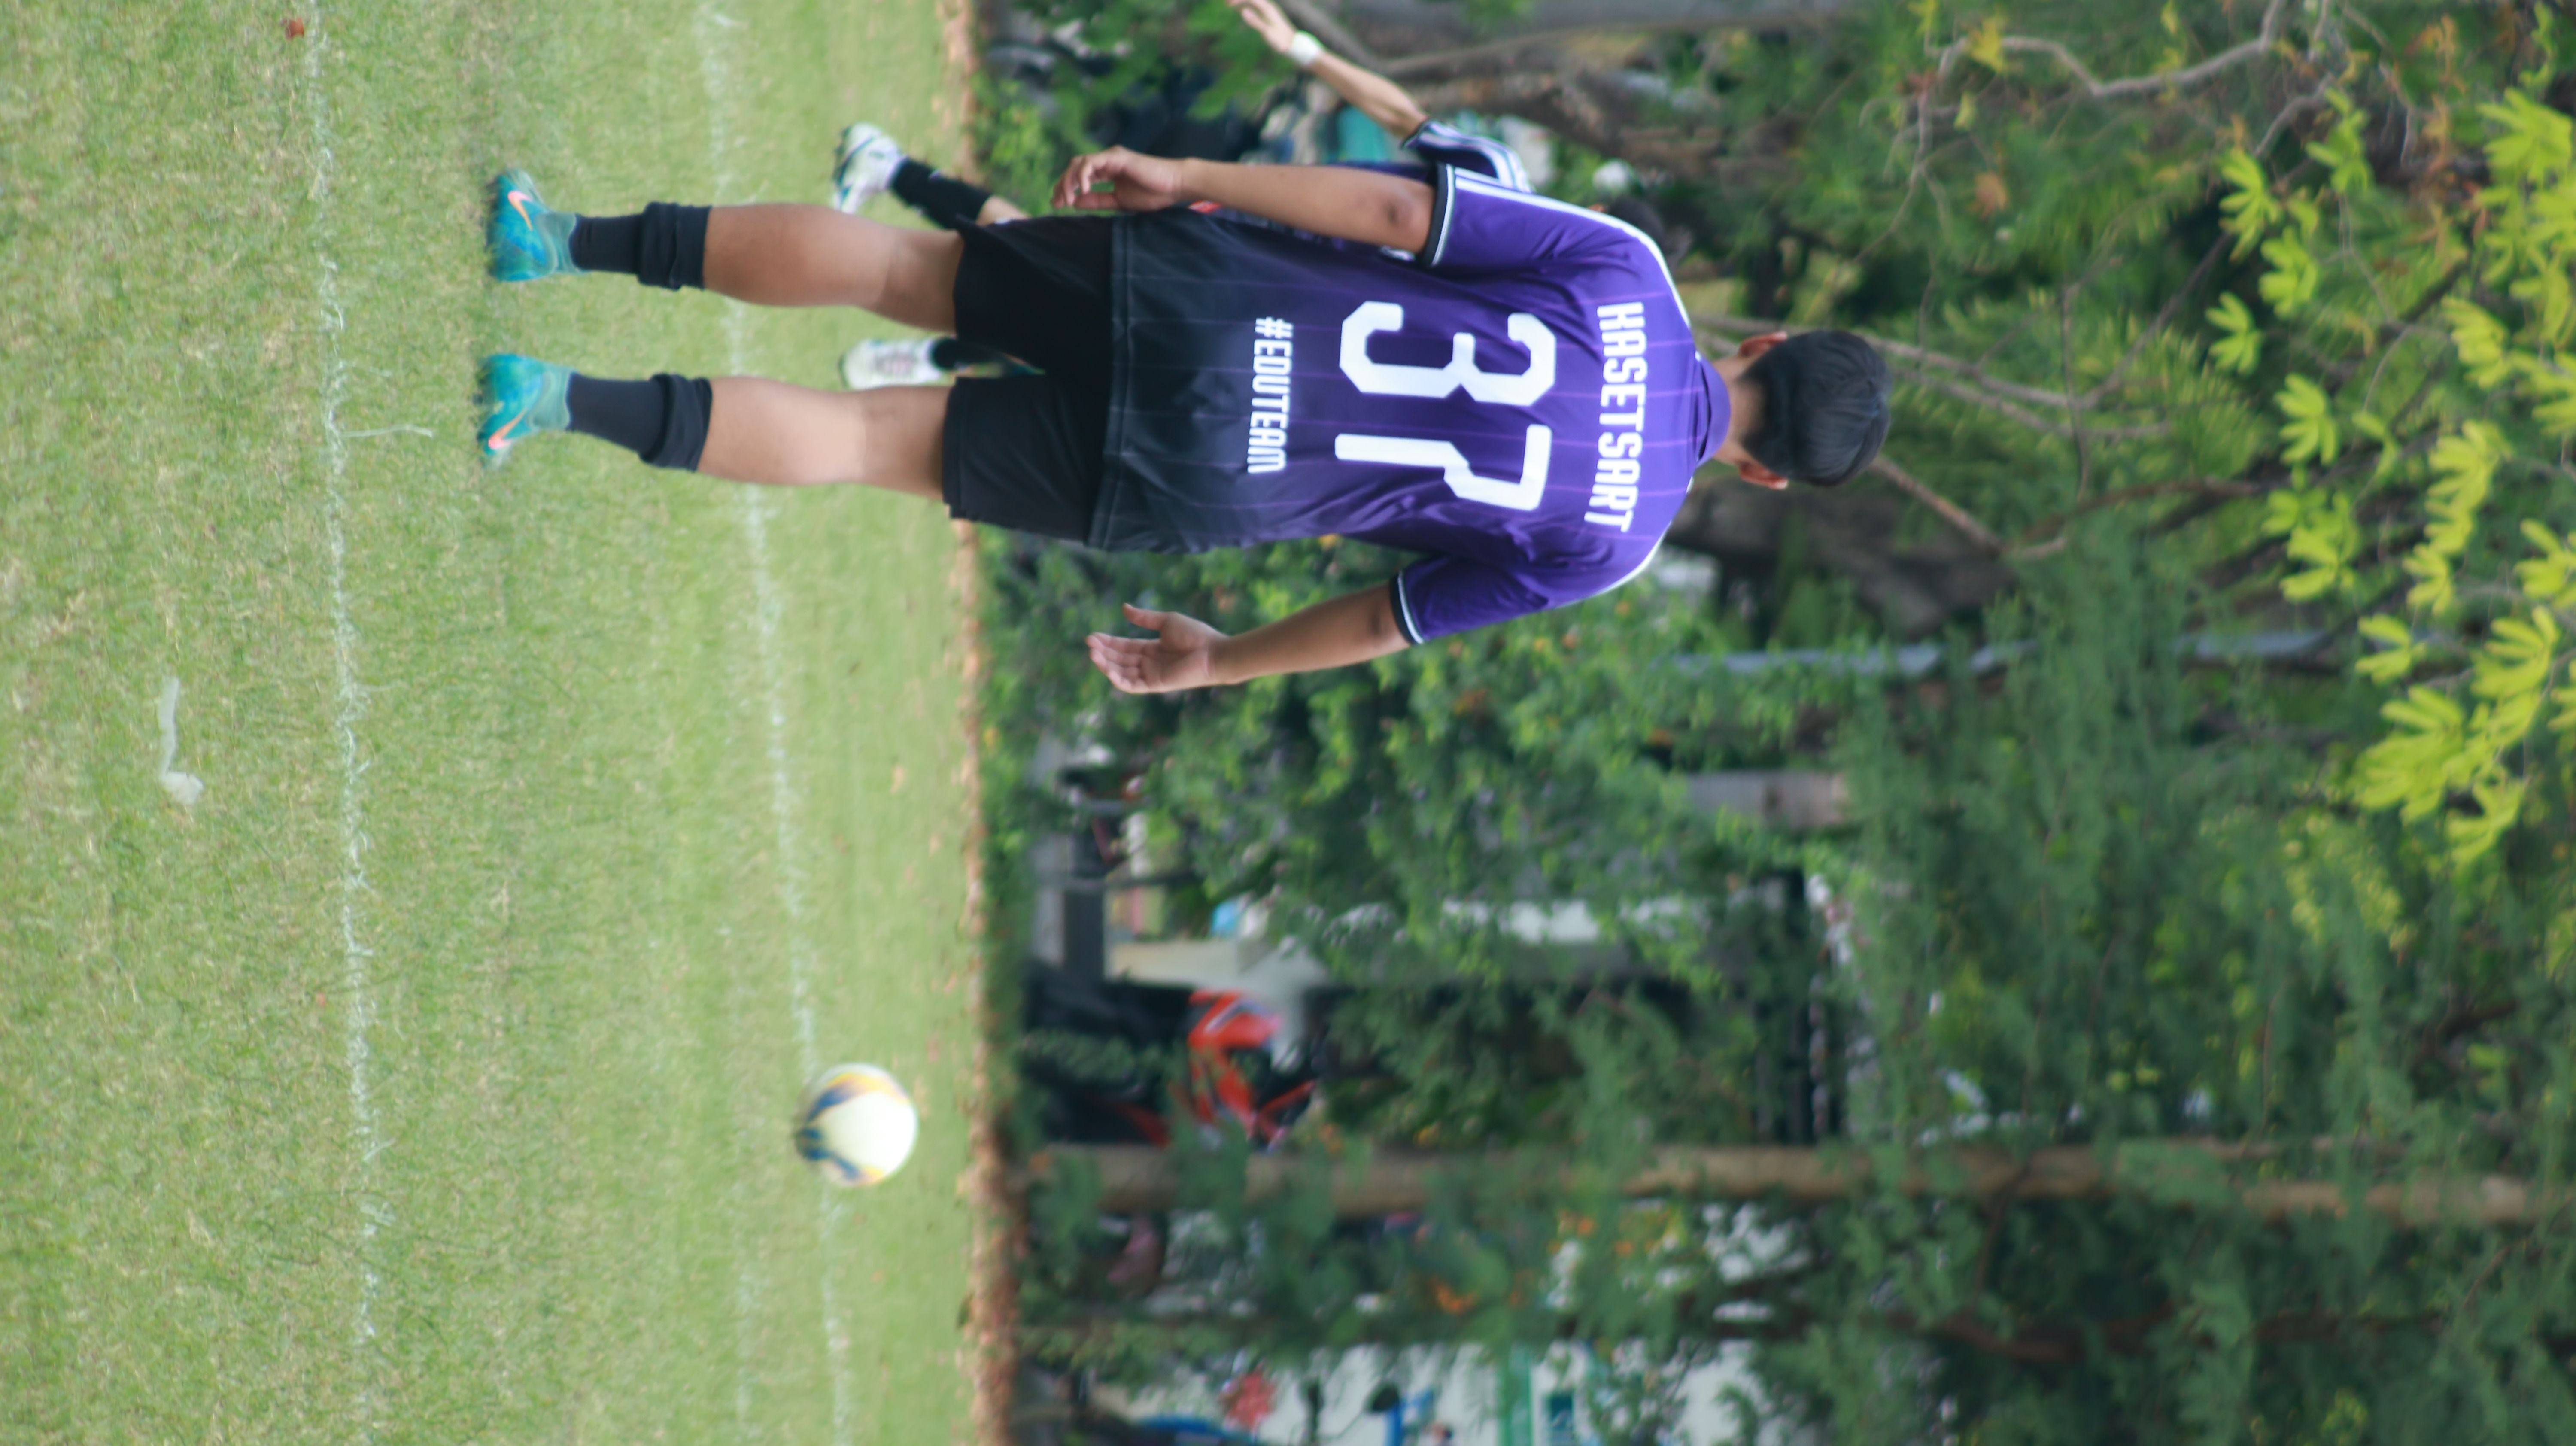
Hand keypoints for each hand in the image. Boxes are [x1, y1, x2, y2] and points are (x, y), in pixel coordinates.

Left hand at [1053, 148, 1189, 212]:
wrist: (1174, 185)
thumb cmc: (1153, 193)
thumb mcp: (1119, 201)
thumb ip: (1097, 200)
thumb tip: (1075, 202)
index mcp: (1107, 171)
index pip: (1079, 176)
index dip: (1066, 189)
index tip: (1058, 205)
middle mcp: (1106, 160)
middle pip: (1074, 167)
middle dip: (1062, 185)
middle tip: (1056, 203)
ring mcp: (1110, 156)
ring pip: (1079, 163)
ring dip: (1069, 181)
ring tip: (1067, 199)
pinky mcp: (1116, 157)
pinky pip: (1091, 162)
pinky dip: (1083, 175)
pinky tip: (1084, 190)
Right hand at [1086, 603, 1228, 693]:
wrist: (1213, 652)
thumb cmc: (1195, 635)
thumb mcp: (1166, 621)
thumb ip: (1144, 618)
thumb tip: (1124, 608)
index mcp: (1152, 649)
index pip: (1125, 647)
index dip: (1108, 642)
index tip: (1092, 636)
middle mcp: (1150, 663)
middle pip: (1120, 659)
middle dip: (1103, 652)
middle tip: (1088, 643)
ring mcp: (1152, 675)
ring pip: (1122, 673)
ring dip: (1106, 664)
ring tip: (1093, 653)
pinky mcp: (1156, 685)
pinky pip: (1133, 686)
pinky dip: (1119, 680)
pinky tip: (1107, 671)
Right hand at [1229, 0, 1298, 53]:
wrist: (1293, 45)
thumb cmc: (1281, 41)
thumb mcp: (1267, 33)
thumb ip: (1255, 22)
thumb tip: (1242, 11)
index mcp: (1267, 9)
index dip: (1238, 0)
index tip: (1227, 4)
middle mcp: (1268, 7)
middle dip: (1239, 0)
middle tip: (1226, 3)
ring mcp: (1268, 12)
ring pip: (1252, 2)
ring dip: (1241, 2)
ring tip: (1228, 4)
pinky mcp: (1267, 17)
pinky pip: (1255, 8)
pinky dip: (1246, 7)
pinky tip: (1239, 10)